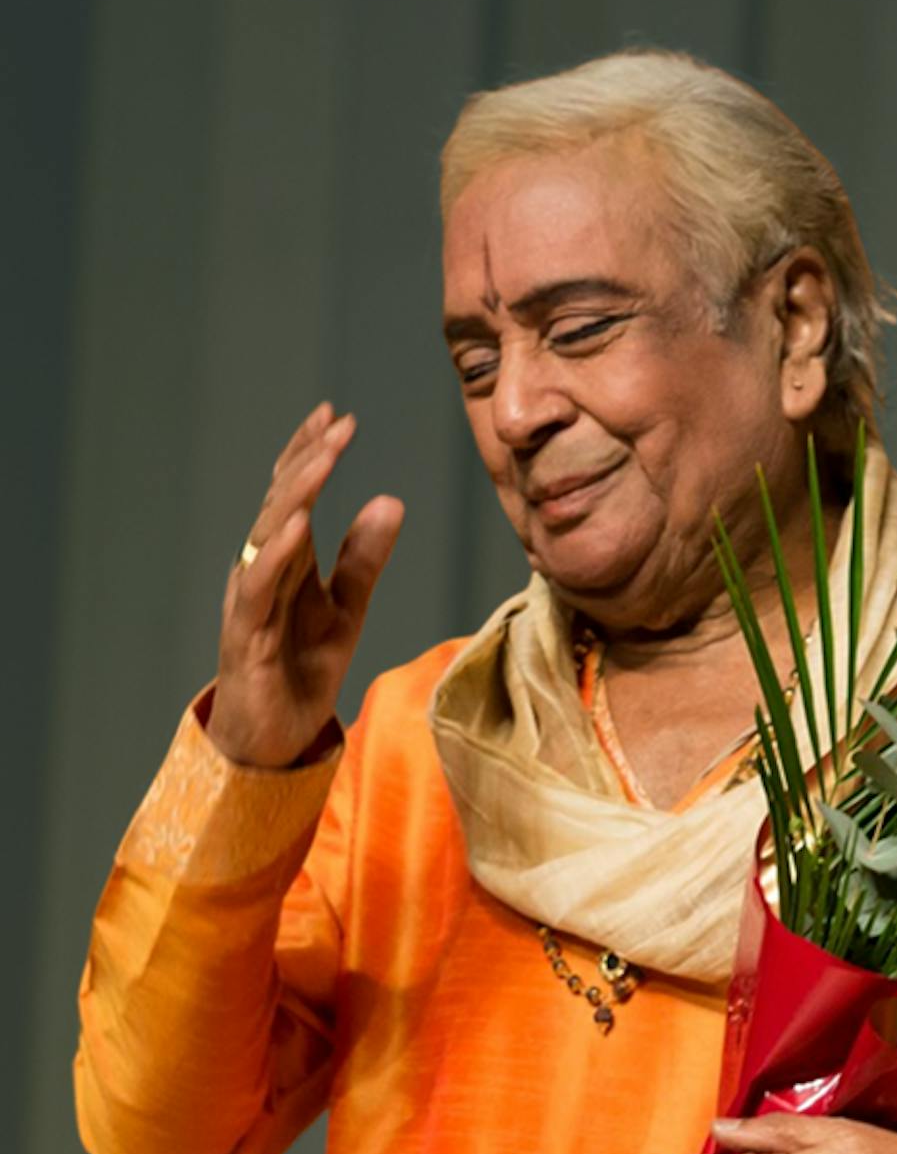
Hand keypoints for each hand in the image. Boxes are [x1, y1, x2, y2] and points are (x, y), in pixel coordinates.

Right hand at [206, 402, 405, 767]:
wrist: (276, 737)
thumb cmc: (302, 668)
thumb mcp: (348, 607)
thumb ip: (363, 558)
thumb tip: (391, 501)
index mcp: (283, 560)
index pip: (294, 494)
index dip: (312, 453)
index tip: (338, 416)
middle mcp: (260, 569)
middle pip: (281, 502)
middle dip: (308, 460)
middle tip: (339, 423)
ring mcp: (250, 599)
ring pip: (268, 535)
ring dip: (296, 494)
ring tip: (324, 458)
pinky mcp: (248, 634)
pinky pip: (260, 586)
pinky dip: (278, 553)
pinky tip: (299, 524)